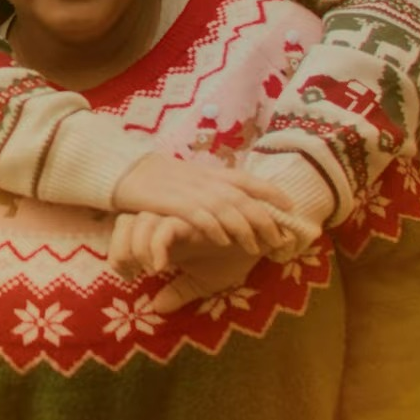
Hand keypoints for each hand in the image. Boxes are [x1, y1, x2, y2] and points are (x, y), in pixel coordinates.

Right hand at [110, 154, 292, 255]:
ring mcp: (191, 190)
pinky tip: (223, 241)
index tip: (291, 206)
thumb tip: (237, 205)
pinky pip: (200, 215)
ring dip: (244, 228)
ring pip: (226, 208)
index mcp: (213, 173)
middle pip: (244, 199)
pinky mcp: (174, 201)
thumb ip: (213, 191)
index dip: (272, 192)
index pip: (249, 180)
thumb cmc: (161, 181)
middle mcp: (207, 180)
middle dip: (264, 220)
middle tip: (278, 240)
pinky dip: (214, 227)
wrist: (128, 171)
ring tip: (255, 248)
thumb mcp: (192, 181)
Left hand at [110, 212, 261, 311]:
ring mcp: (180, 216)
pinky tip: (160, 267)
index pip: (125, 228)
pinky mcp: (194, 216)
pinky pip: (165, 226)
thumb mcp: (205, 280)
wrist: (268, 238)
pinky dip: (156, 246)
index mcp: (166, 232)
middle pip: (124, 220)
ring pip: (140, 221)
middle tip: (130, 275)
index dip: (118, 250)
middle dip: (120, 249)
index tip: (128, 277)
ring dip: (136, 248)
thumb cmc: (236, 255)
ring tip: (147, 272)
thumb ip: (180, 291)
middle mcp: (168, 219)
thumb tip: (157, 308)